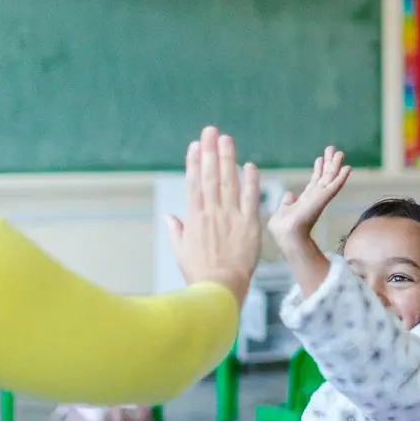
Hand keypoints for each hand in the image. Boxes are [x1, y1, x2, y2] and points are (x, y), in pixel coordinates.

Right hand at [166, 127, 261, 300]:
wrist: (220, 290)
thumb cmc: (199, 274)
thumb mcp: (181, 252)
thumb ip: (176, 231)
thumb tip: (168, 217)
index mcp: (194, 218)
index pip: (193, 183)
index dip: (194, 162)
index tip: (195, 145)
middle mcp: (212, 213)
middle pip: (210, 176)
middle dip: (210, 151)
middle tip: (211, 131)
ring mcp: (231, 218)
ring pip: (229, 182)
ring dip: (228, 159)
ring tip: (226, 139)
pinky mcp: (249, 226)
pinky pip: (251, 199)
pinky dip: (251, 182)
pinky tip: (250, 166)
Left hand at [266, 147, 350, 249]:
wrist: (287, 235)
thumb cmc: (282, 228)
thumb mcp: (282, 211)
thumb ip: (287, 202)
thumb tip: (289, 194)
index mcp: (306, 200)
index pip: (314, 182)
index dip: (317, 170)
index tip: (320, 158)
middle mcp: (315, 197)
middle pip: (325, 177)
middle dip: (329, 163)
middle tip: (334, 150)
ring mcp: (320, 197)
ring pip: (330, 178)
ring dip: (335, 165)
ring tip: (340, 152)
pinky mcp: (323, 198)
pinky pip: (334, 185)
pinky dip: (341, 177)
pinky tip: (348, 168)